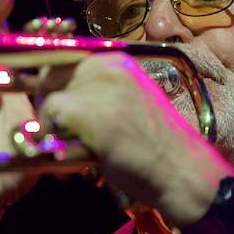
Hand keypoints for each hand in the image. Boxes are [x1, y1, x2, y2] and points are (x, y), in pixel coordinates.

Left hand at [39, 52, 232, 228]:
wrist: (184, 172)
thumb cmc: (158, 147)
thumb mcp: (130, 105)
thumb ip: (99, 95)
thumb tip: (58, 100)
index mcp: (118, 62)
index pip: (64, 61)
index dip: (55, 89)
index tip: (56, 114)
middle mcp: (107, 67)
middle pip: (51, 77)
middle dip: (50, 108)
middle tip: (61, 137)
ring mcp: (99, 87)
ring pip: (50, 100)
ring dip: (53, 130)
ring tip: (71, 155)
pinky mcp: (90, 112)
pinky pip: (51, 118)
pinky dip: (54, 141)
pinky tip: (74, 162)